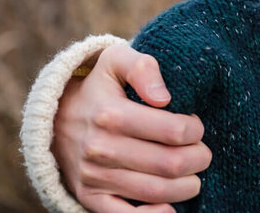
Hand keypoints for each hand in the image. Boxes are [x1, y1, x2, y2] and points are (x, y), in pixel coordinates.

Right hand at [54, 43, 211, 211]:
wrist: (57, 119)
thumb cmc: (99, 86)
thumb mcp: (115, 60)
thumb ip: (143, 67)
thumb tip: (164, 98)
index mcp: (111, 114)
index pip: (174, 131)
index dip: (196, 130)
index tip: (196, 125)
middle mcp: (100, 148)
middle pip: (170, 164)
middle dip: (198, 159)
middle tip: (202, 153)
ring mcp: (94, 176)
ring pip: (156, 192)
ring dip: (187, 186)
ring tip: (193, 174)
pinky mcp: (90, 197)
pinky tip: (170, 206)